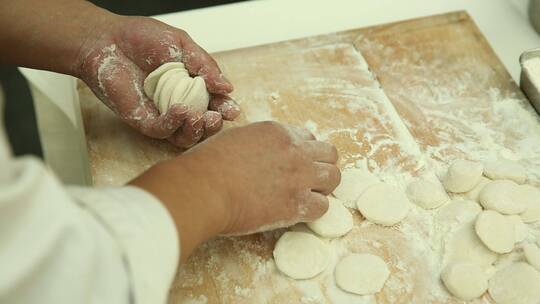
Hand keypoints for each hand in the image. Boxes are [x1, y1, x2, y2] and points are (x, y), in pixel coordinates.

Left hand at [76, 15, 239, 146]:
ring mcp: (162, 114)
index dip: (225, 109)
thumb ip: (204, 66)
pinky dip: (175, 123)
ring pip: (186, 136)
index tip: (232, 109)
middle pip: (203, 125)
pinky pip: (163, 131)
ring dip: (197, 130)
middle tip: (217, 116)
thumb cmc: (141, 38)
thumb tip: (227, 87)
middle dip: (214, 125)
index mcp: (193, 86)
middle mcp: (180, 103)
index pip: (215, 104)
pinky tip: (181, 110)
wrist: (107, 38)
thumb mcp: (182, 45)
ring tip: (201, 117)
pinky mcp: (144, 120)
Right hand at [130, 122, 339, 259]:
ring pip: (333, 179)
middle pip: (329, 155)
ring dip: (323, 188)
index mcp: (278, 132)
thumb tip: (257, 151)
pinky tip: (297, 212)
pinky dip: (313, 210)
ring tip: (306, 197)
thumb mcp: (234, 138)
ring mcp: (299, 177)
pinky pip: (323, 207)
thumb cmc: (208, 164)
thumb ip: (255, 142)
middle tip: (307, 180)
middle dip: (321, 166)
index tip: (296, 164)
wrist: (203, 189)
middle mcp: (295, 151)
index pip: (308, 139)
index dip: (305, 152)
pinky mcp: (296, 205)